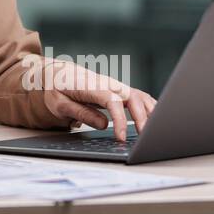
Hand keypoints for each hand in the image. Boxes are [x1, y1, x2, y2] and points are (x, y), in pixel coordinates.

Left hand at [34, 59, 155, 141]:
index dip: (119, 120)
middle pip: (132, 97)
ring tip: (155, 133)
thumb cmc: (57, 89)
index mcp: (91, 86)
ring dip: (150, 113)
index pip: (112, 101)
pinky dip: (150, 107)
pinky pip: (139, 96)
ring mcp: (115, 86)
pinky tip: (156, 120)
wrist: (57, 73)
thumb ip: (81, 113)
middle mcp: (107, 84)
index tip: (121, 138)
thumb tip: (104, 124)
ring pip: (139, 95)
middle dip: (141, 118)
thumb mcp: (60, 104)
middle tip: (144, 139)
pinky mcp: (118, 91)